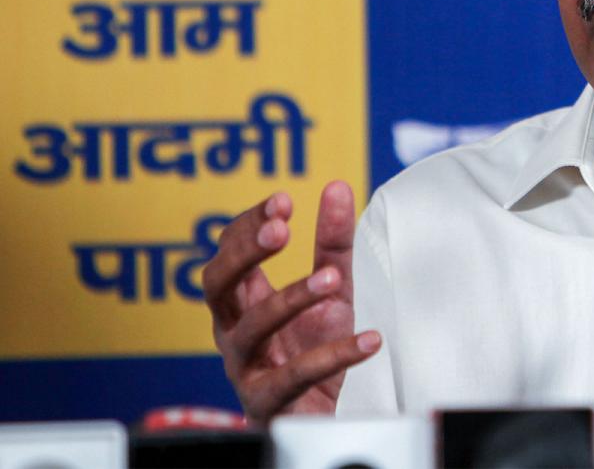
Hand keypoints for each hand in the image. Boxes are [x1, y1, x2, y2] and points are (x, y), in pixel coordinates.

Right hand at [202, 180, 380, 423]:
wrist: (316, 415)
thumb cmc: (311, 348)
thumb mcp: (332, 290)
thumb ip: (333, 243)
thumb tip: (338, 186)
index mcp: (242, 299)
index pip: (227, 252)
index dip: (249, 224)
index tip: (284, 200)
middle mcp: (234, 330)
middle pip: (215, 285)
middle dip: (244, 253)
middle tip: (282, 229)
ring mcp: (246, 367)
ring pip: (249, 329)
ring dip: (290, 298)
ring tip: (331, 280)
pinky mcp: (268, 403)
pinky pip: (295, 377)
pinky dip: (335, 356)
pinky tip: (370, 338)